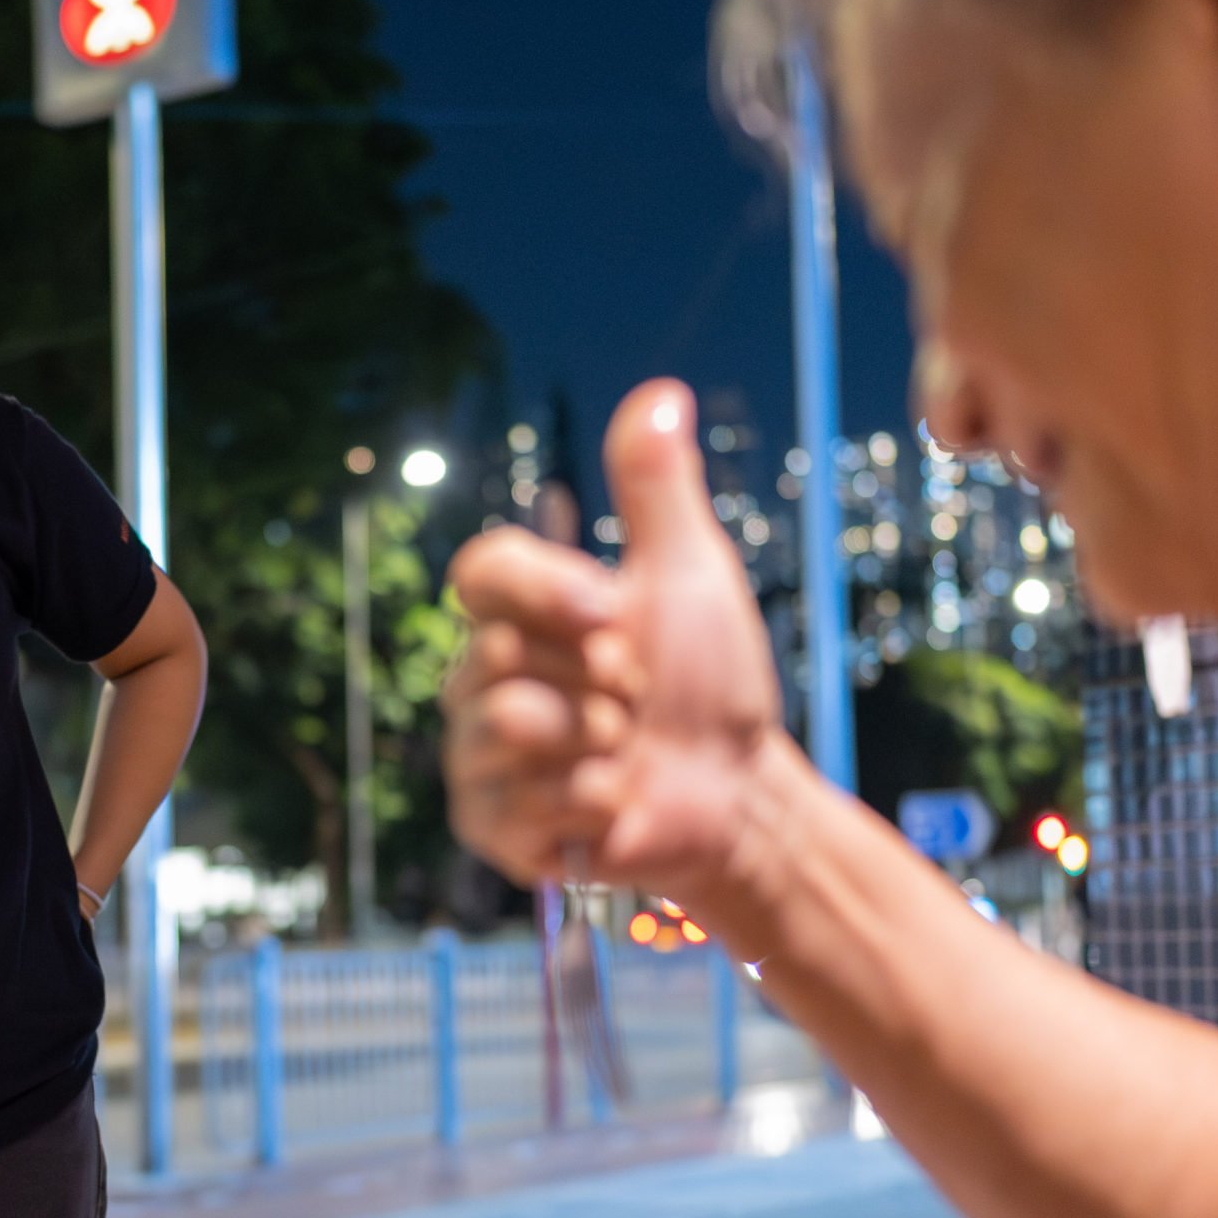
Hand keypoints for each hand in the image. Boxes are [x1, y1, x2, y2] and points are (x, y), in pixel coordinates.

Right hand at [447, 380, 785, 901]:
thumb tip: (662, 393)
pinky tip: (615, 803)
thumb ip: (657, 489)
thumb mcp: (690, 573)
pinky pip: (520, 803)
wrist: (738, 791)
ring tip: (626, 752)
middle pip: (498, 655)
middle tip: (636, 698)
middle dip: (596, 679)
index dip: (549, 593)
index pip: (483, 572)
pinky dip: (589, 803)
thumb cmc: (711, 680)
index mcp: (519, 613)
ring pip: (510, 727)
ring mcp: (479, 754)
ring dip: (596, 744)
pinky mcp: (489, 824)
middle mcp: (482, 677)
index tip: (615, 616)